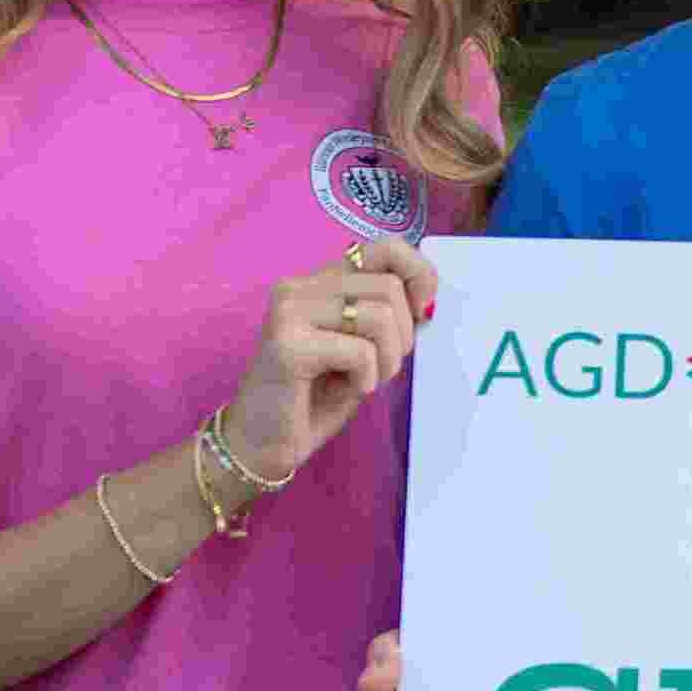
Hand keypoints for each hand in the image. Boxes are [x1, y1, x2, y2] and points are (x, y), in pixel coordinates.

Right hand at [224, 238, 441, 480]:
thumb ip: (387, 316)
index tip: (422, 313)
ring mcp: (289, 311)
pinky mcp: (287, 344)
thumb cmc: (316, 397)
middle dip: (402, 336)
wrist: (263, 442)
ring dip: (386, 360)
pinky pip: (360, 351)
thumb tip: (428, 296)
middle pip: (389, 287)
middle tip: (382, 366)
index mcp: (321, 281)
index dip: (418, 274)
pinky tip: (349, 389)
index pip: (384, 247)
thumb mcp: (363, 347)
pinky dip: (368, 377)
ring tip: (364, 379)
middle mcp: (300, 285)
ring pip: (378, 316)